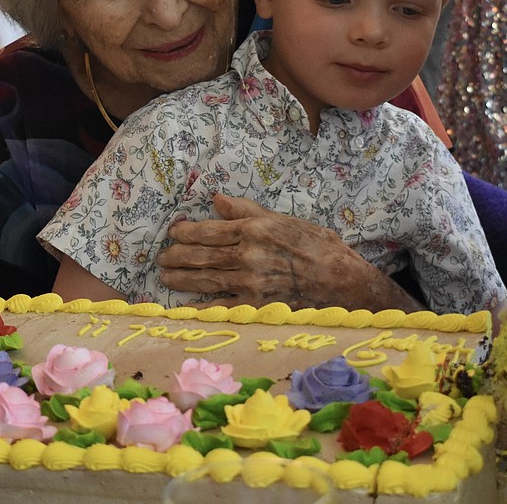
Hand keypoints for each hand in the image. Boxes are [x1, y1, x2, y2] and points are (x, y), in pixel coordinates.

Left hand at [159, 193, 422, 311]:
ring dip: (181, 279)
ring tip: (166, 277)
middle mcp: (247, 256)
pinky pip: (220, 306)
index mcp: (254, 231)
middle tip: (162, 257)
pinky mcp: (255, 306)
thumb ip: (248, 211)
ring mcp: (249, 283)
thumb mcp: (285, 220)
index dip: (185, 232)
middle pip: (200, 256)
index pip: (208, 231)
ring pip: (204, 280)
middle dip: (177, 256)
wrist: (344, 282)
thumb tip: (217, 200)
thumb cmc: (319, 246)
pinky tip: (184, 307)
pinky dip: (200, 307)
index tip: (173, 232)